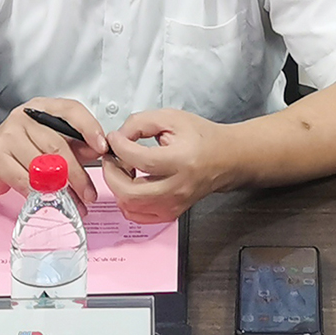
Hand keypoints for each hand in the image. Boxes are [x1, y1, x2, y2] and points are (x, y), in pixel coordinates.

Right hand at [0, 97, 108, 210]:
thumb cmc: (18, 148)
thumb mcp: (47, 139)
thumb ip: (74, 144)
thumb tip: (97, 151)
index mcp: (41, 108)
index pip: (70, 110)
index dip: (89, 128)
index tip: (102, 147)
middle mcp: (24, 118)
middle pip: (58, 146)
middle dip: (78, 175)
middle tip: (89, 193)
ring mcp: (8, 136)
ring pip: (43, 167)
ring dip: (62, 191)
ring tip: (74, 203)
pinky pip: (25, 180)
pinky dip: (40, 194)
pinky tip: (49, 200)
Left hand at [101, 108, 231, 223]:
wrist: (225, 158)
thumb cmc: (202, 138)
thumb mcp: (171, 118)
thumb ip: (140, 123)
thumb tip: (119, 137)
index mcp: (181, 161)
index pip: (140, 160)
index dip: (119, 147)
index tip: (114, 138)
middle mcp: (178, 187)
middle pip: (130, 192)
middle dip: (110, 173)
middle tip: (111, 157)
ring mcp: (174, 204)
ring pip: (130, 206)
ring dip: (117, 187)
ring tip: (122, 169)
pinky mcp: (171, 213)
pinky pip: (138, 215)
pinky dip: (126, 201)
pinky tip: (131, 184)